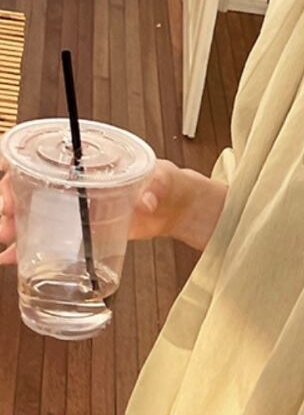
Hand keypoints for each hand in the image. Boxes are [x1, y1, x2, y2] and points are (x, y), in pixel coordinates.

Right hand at [0, 157, 227, 263]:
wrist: (176, 207)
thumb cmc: (166, 183)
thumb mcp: (162, 179)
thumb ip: (155, 187)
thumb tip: (147, 201)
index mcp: (89, 162)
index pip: (42, 156)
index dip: (18, 169)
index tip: (9, 187)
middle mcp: (75, 181)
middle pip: (30, 186)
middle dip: (11, 203)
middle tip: (6, 222)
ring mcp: (75, 205)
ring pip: (34, 212)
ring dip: (15, 228)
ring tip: (7, 246)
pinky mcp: (82, 227)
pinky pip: (50, 234)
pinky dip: (29, 246)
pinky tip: (13, 257)